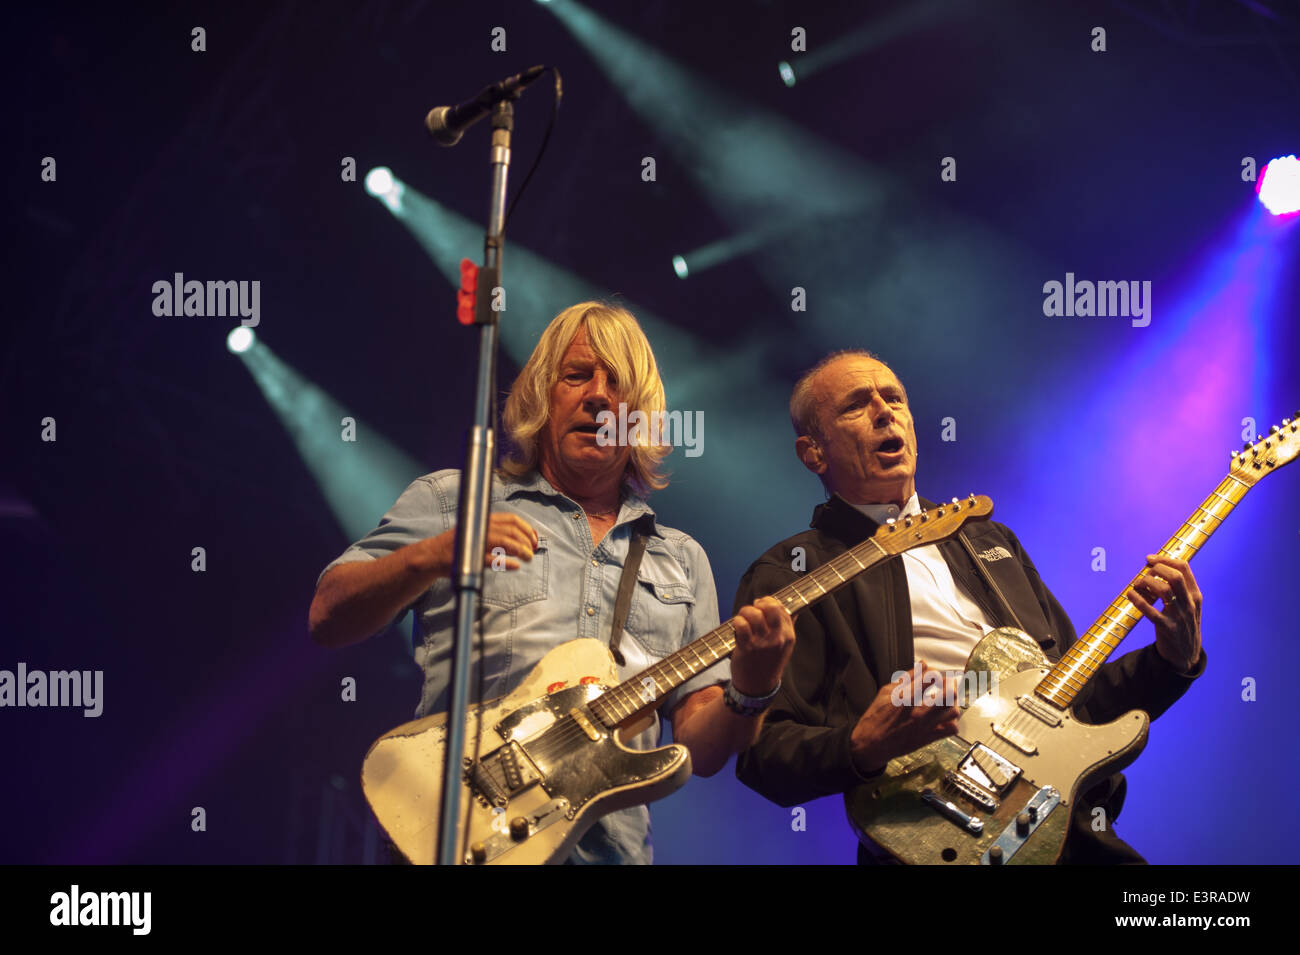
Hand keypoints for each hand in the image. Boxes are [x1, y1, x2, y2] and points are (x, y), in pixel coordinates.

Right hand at [423, 513, 538, 576]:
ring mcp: (475, 541)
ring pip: (504, 542)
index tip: (534, 539)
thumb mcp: (480, 533)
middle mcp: (480, 527)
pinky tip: (515, 566)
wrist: (433, 556)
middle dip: (526, 541)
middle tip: (533, 551)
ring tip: (528, 558)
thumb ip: (500, 534)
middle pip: (511, 530)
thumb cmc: (461, 545)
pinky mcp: (470, 557)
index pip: (512, 519)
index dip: (527, 529)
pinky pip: (492, 560)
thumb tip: (526, 540)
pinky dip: (506, 563)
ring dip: (520, 550)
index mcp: (484, 520)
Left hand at [729, 596, 795, 697]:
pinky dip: (737, 621)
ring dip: (744, 612)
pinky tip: (737, 625)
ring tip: (742, 618)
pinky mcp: (747, 647)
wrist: (758, 686)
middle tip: (753, 610)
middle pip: (770, 607)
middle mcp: (777, 638)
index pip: (781, 608)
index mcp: (788, 636)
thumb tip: (794, 610)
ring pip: (753, 613)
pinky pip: (741, 624)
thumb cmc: (769, 662)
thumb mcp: (784, 646)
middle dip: (759, 603)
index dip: (769, 602)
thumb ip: (788, 627)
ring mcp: (762, 643)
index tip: (761, 605)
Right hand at [850, 662, 959, 773]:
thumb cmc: (876, 717)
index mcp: (906, 697)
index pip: (931, 677)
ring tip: (946, 701)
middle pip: (949, 694)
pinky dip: (952, 722)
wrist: (871, 744)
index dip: (935, 672)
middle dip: (951, 685)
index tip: (933, 674)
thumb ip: (907, 677)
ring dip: (953, 703)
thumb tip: (923, 664)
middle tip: (947, 684)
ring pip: (953, 711)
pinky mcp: (928, 738)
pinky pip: (951, 729)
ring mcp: (926, 726)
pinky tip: (944, 718)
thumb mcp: (886, 692)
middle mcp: (919, 711)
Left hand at [1128, 554, 1202, 673]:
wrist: (1186, 654)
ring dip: (1147, 583)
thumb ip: (1179, 588)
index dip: (1164, 559)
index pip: (1184, 568)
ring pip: (1164, 590)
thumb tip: (1155, 566)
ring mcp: (1179, 616)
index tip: (1149, 558)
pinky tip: (1130, 594)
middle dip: (1157, 569)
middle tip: (1145, 572)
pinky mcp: (1167, 628)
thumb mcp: (1188, 605)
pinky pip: (1151, 611)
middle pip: (1175, 577)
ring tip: (1137, 585)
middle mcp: (1190, 604)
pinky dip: (1138, 600)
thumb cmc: (1182, 624)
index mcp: (1195, 595)